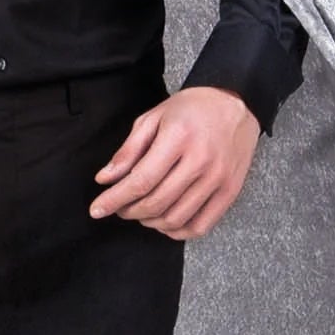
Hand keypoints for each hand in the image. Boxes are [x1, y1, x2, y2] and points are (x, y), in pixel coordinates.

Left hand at [89, 86, 259, 239]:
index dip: (114, 200)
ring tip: (141, 212)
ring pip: (176, 218)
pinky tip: (165, 221)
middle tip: (119, 207)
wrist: (237, 103)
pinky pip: (201, 225)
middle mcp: (201, 160)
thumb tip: (105, 179)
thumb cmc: (192, 108)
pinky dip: (178, 231)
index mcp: (179, 137)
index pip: (140, 181)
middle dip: (129, 211)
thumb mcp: (153, 118)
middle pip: (156, 203)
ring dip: (151, 222)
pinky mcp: (230, 191)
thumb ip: (128, 150)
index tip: (97, 209)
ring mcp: (218, 178)